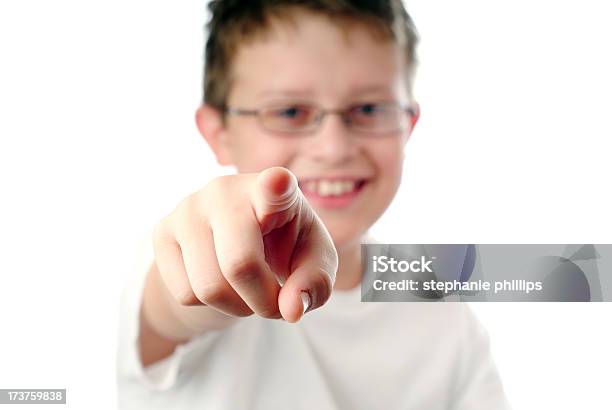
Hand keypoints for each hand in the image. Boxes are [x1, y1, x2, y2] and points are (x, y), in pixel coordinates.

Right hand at [153, 167, 337, 322]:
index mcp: (274, 189)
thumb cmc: (284, 244)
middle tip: (275, 302)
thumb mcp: (313, 261)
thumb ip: (316, 283)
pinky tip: (221, 282)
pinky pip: (185, 294)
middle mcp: (226, 190)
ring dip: (237, 307)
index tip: (278, 182)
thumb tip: (290, 310)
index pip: (274, 186)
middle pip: (240, 265)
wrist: (236, 241)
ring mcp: (188, 208)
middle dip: (263, 302)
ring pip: (209, 287)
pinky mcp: (162, 231)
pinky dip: (210, 305)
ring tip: (249, 291)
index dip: (276, 186)